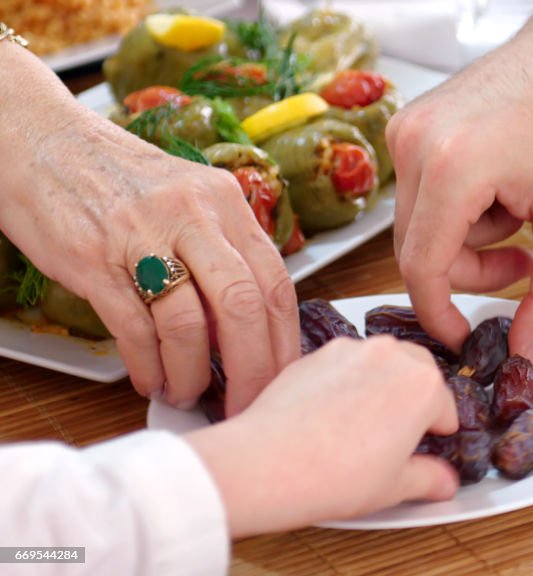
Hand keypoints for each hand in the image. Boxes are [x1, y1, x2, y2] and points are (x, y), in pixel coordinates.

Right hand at [0, 76, 298, 414]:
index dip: (283, 340)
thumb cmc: (119, 179)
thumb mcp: (189, 198)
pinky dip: (147, 364)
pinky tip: (150, 379)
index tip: (283, 376)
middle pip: (243, 306)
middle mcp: (192, 214)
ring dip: (191, 373)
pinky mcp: (92, 258)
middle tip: (246, 401)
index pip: (276, 282)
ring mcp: (141, 235)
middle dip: (251, 368)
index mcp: (225, 201)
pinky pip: (133, 327)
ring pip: (188, 323)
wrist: (40, 141)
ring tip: (186, 393)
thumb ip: (223, 251)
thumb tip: (250, 325)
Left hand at [186, 336, 458, 536]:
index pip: (447, 408)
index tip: (425, 449)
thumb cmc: (334, 475)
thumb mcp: (395, 487)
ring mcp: (350, 349)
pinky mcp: (314, 353)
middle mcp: (391, 355)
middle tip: (397, 435)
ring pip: (380, 362)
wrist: (266, 465)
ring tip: (361, 425)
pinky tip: (329, 417)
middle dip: (414, 398)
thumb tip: (443, 482)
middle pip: (419, 371)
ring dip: (381, 385)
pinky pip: (344, 365)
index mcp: (424, 385)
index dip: (438, 434)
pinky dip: (345, 383)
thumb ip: (429, 478)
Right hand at [387, 0, 532, 361]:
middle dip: (472, 269)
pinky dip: (461, 205)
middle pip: (419, 250)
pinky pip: (423, 193)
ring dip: (471, 235)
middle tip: (524, 260)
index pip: (423, 268)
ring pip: (422, 225)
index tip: (464, 337)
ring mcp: (407, 129)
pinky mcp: (410, 124)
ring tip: (521, 205)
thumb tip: (526, 346)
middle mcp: (415, 143)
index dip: (442, 315)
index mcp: (452, 166)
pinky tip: (502, 182)